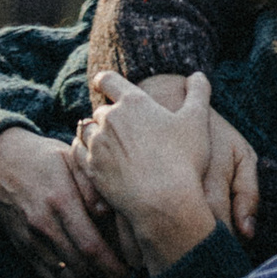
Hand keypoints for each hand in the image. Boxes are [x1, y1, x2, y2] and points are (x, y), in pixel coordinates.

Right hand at [0, 125, 129, 277]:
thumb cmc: (44, 159)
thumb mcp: (70, 158)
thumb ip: (92, 185)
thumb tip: (108, 212)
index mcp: (60, 200)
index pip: (90, 246)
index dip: (112, 266)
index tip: (127, 272)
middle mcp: (44, 224)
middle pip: (80, 270)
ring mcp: (31, 240)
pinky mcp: (24, 250)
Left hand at [88, 74, 254, 239]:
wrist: (164, 202)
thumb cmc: (183, 160)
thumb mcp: (197, 121)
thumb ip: (198, 94)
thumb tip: (199, 74)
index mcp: (133, 102)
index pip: (108, 79)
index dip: (104, 80)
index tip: (102, 82)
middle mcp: (110, 119)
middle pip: (101, 110)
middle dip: (109, 116)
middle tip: (121, 128)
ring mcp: (98, 144)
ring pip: (88, 130)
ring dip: (95, 134)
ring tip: (107, 145)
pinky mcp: (91, 169)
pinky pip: (78, 152)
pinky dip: (83, 152)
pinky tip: (92, 157)